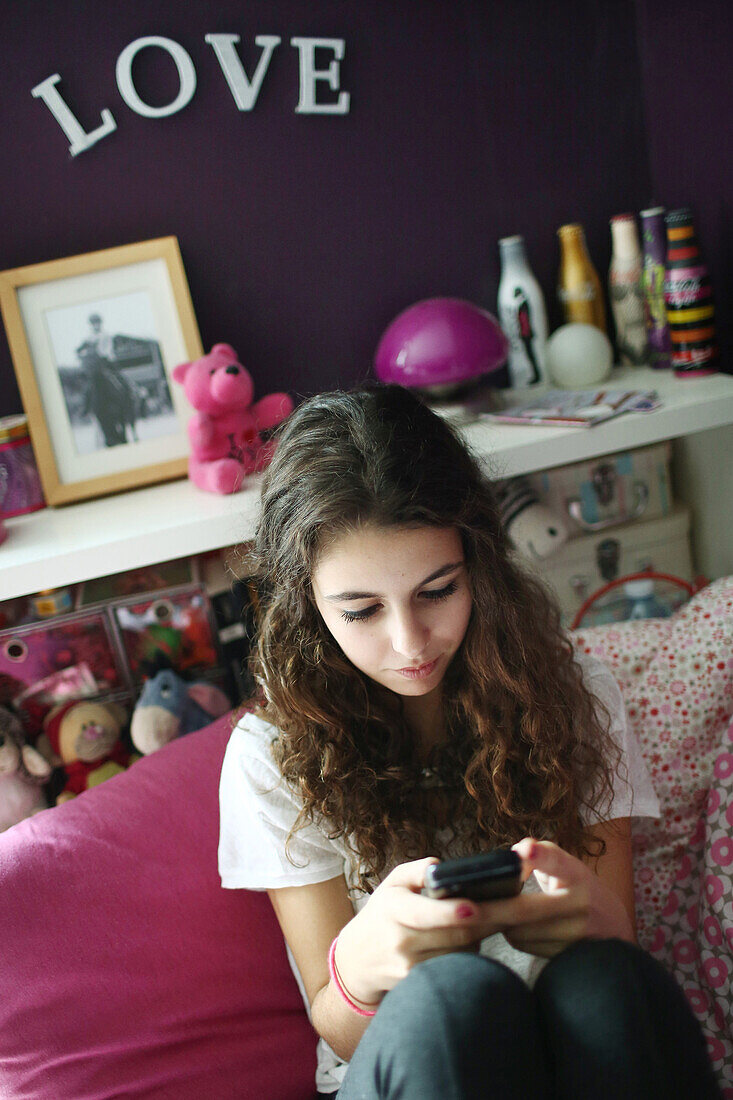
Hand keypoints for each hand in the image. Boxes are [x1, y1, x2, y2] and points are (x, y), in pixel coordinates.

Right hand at [333, 857, 501, 1005]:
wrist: (357, 960)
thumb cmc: (384, 912)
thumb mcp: (392, 883)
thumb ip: (417, 870)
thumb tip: (443, 866)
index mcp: (394, 908)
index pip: (423, 913)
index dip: (450, 912)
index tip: (475, 907)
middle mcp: (401, 941)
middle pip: (454, 934)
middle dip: (491, 920)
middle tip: (526, 906)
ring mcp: (410, 969)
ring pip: (462, 952)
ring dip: (483, 935)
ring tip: (497, 916)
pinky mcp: (420, 986)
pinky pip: (457, 968)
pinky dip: (470, 952)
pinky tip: (474, 938)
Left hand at [499, 838, 634, 957]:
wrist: (613, 926)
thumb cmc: (576, 887)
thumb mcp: (566, 865)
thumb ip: (540, 855)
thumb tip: (513, 857)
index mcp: (576, 873)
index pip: (557, 860)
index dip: (540, 855)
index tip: (524, 849)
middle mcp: (580, 903)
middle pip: (524, 910)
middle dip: (489, 910)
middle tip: (463, 907)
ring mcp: (578, 933)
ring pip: (521, 932)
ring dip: (500, 925)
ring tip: (493, 916)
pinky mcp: (571, 955)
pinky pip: (528, 947)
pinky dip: (514, 938)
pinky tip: (511, 929)